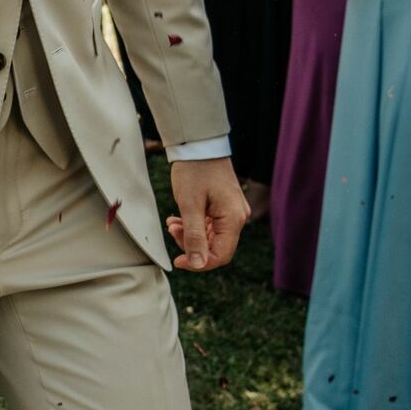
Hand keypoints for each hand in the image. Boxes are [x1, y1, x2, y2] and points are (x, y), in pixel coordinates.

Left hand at [166, 157, 249, 272]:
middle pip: (217, 247)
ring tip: (173, 223)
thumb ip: (194, 236)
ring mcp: (232, 212)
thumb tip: (197, 264)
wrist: (198, 145)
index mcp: (233, 219)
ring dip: (191, 235)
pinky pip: (211, 225)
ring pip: (212, 237)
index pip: (221, 255)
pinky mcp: (224, 207)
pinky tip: (178, 220)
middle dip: (192, 245)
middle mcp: (238, 218)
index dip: (199, 262)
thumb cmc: (194, 171)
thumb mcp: (189, 205)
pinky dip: (194, 226)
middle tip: (172, 231)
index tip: (178, 261)